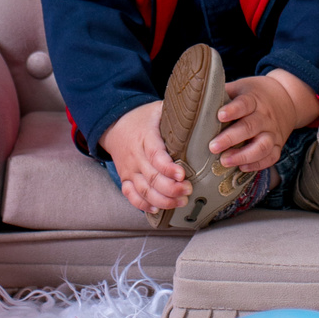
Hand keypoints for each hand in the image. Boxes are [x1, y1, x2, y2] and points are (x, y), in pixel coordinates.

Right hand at [99, 101, 191, 215]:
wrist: (115, 124)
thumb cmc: (144, 118)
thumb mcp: (159, 108)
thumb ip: (178, 112)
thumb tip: (203, 111)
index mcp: (145, 137)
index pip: (156, 155)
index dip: (168, 168)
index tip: (182, 174)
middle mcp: (136, 156)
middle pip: (152, 177)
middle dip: (171, 188)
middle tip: (188, 190)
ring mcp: (130, 169)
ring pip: (143, 190)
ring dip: (162, 200)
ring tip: (180, 201)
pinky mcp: (125, 179)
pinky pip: (131, 196)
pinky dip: (143, 205)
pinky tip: (157, 209)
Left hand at [208, 71, 318, 172]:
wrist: (287, 97)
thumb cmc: (255, 94)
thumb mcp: (241, 87)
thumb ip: (223, 93)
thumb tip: (195, 96)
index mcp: (254, 99)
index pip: (245, 103)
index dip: (233, 110)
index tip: (220, 116)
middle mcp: (265, 117)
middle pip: (250, 127)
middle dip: (231, 138)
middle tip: (213, 147)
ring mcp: (273, 132)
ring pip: (262, 145)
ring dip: (243, 155)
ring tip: (225, 161)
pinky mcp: (278, 145)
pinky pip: (271, 157)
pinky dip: (258, 164)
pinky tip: (242, 167)